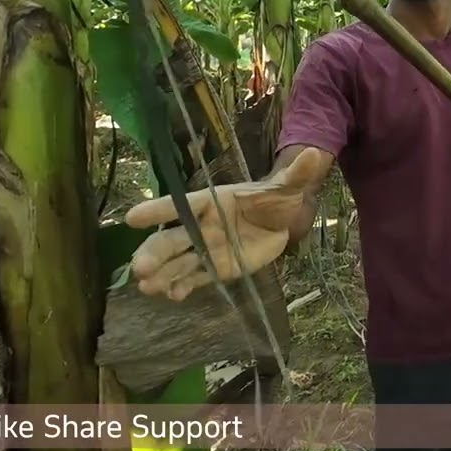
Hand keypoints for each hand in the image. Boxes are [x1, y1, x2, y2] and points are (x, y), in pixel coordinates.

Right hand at [123, 147, 326, 300]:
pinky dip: (183, 287)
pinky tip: (172, 297)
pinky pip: (195, 278)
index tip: (132, 218)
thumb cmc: (276, 199)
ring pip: (179, 262)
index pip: (182, 206)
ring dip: (163, 275)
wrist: (281, 221)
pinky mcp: (216, 269)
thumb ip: (297, 174)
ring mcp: (207, 249)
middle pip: (173, 240)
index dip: (158, 211)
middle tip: (138, 268)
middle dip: (155, 253)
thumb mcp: (287, 188)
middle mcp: (203, 226)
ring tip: (147, 287)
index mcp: (212, 202)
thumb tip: (318, 154)